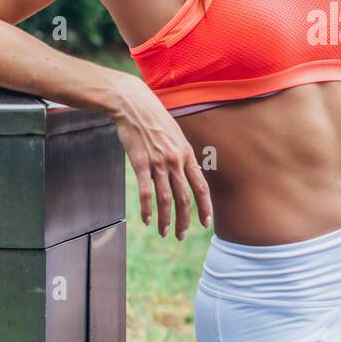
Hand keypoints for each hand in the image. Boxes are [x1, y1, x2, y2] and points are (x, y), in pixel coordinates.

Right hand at [107, 74, 212, 240]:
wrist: (135, 105)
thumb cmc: (155, 120)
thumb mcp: (177, 135)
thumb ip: (182, 155)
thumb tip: (187, 172)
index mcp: (187, 155)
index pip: (201, 187)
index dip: (205, 207)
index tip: (206, 223)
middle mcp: (176, 161)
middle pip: (185, 198)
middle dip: (185, 220)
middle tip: (181, 235)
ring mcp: (158, 162)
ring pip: (166, 199)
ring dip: (166, 219)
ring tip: (164, 232)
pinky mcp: (140, 162)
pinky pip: (146, 191)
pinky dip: (147, 208)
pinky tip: (147, 220)